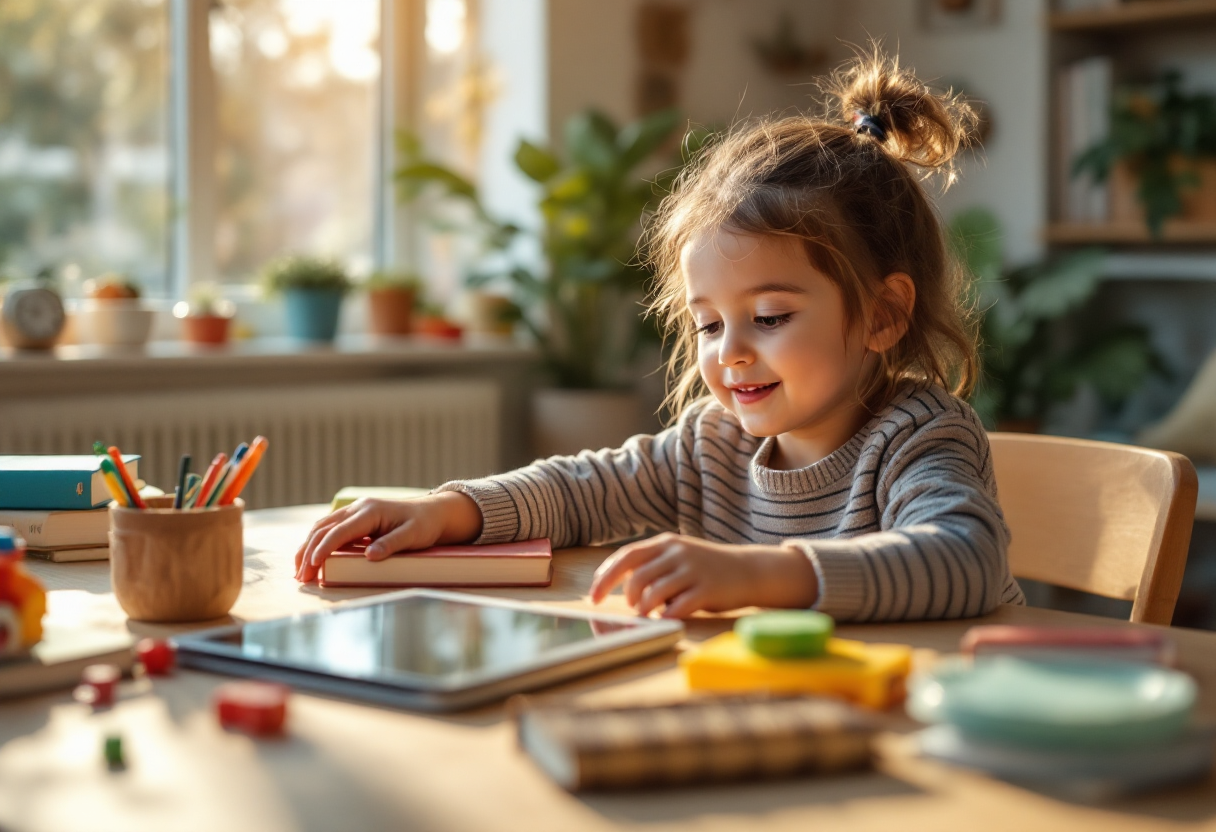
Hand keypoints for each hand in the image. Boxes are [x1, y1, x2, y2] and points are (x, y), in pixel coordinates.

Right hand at [294, 491, 482, 583]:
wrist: (433, 512)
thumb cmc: (424, 525)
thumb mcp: (413, 536)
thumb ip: (392, 544)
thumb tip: (370, 556)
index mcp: (370, 512)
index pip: (340, 531)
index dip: (324, 548)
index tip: (311, 565)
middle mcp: (359, 508)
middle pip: (324, 528)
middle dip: (308, 552)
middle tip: (301, 577)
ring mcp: (355, 510)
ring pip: (322, 527)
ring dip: (307, 547)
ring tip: (299, 570)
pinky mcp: (355, 517)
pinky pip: (330, 528)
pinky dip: (317, 542)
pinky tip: (310, 557)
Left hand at [588, 532, 818, 617]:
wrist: (748, 570)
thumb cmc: (706, 568)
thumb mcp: (678, 556)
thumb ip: (651, 564)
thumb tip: (618, 582)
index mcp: (665, 543)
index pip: (626, 557)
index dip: (605, 577)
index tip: (594, 596)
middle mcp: (677, 553)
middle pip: (636, 577)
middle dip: (628, 598)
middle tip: (632, 609)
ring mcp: (692, 571)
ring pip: (653, 593)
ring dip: (644, 609)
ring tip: (649, 614)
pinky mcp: (706, 590)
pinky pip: (677, 606)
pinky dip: (665, 617)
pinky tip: (665, 620)